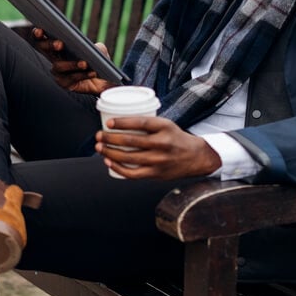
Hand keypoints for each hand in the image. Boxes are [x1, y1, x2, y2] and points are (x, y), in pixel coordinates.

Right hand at [32, 27, 112, 94]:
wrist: (104, 81)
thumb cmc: (97, 61)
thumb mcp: (100, 51)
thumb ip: (97, 47)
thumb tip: (95, 48)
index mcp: (58, 47)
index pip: (43, 38)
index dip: (38, 34)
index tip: (39, 30)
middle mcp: (54, 58)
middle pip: (44, 49)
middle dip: (49, 45)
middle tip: (60, 44)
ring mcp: (58, 72)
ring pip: (59, 66)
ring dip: (72, 64)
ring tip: (84, 63)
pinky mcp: (65, 83)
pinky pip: (71, 78)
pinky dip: (83, 75)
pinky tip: (92, 72)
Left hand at [95, 117, 221, 179]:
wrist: (196, 157)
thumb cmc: (176, 138)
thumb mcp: (166, 125)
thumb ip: (147, 124)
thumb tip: (119, 121)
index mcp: (165, 127)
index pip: (141, 123)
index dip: (122, 122)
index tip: (109, 122)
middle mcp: (162, 144)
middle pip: (130, 141)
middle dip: (110, 138)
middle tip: (99, 135)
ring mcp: (159, 160)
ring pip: (128, 157)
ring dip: (110, 152)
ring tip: (100, 147)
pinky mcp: (156, 173)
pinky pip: (133, 173)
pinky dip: (118, 168)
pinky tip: (108, 162)